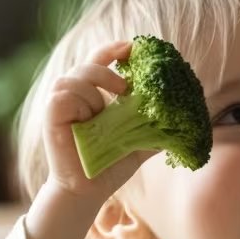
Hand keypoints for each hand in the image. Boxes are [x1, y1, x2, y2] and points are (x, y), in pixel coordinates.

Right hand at [24, 41, 158, 238]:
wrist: (90, 190)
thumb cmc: (111, 164)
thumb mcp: (141, 141)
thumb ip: (159, 129)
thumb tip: (189, 123)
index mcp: (94, 94)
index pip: (99, 59)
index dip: (113, 49)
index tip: (132, 48)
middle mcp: (74, 95)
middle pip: (88, 64)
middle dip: (107, 70)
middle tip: (125, 89)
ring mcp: (59, 104)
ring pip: (74, 78)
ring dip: (93, 90)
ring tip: (106, 109)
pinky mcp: (50, 115)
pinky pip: (62, 95)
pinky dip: (78, 102)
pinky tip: (88, 118)